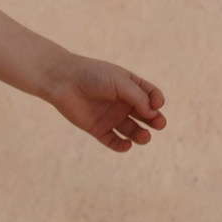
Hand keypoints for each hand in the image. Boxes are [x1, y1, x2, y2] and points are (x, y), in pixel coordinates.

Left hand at [41, 52, 166, 151]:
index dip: (158, 102)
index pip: (152, 96)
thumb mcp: (119, 81)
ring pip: (132, 130)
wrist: (63, 81)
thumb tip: (153, 113)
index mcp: (130, 86)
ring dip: (141, 135)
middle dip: (155, 120)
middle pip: (146, 115)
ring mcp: (111, 117)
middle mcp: (123, 103)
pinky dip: (122, 146)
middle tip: (159, 124)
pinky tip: (126, 144)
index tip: (156, 104)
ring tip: (144, 137)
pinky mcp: (98, 129)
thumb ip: (137, 96)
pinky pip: (113, 141)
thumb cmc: (92, 75)